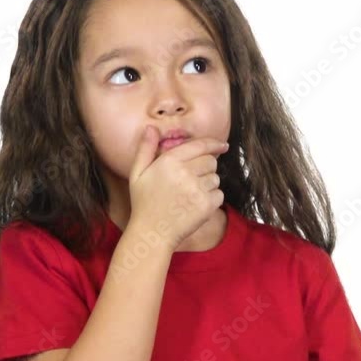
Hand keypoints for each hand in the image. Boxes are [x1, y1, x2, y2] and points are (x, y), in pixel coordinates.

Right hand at [127, 125, 229, 251]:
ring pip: (216, 178)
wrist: (152, 233)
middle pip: (211, 161)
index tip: (222, 145)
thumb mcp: (137, 173)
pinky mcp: (206, 205)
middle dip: (206, 167)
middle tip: (193, 179)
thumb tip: (151, 128)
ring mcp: (197, 189)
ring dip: (208, 184)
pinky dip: (212, 198)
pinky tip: (196, 204)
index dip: (214, 144)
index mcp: (169, 161)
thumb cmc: (144, 203)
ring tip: (190, 194)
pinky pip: (219, 194)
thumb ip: (145, 148)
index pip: (200, 145)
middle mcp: (184, 172)